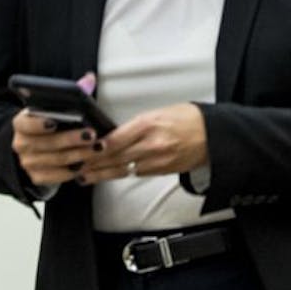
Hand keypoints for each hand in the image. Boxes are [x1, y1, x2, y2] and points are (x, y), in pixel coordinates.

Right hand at [11, 109, 101, 188]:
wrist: (44, 145)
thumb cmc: (55, 122)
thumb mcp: (53, 110)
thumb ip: (62, 106)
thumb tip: (81, 98)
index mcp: (21, 123)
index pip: (25, 124)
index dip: (39, 124)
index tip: (55, 122)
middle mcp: (20, 144)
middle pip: (47, 143)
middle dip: (71, 139)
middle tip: (92, 135)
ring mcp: (27, 162)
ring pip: (56, 160)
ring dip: (80, 154)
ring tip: (98, 148)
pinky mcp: (36, 177)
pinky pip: (57, 176)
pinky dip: (74, 170)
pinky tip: (88, 163)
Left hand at [79, 103, 207, 183]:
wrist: (214, 134)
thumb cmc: (189, 118)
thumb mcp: (160, 112)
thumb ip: (137, 124)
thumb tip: (115, 133)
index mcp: (149, 124)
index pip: (116, 139)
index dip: (97, 148)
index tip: (83, 150)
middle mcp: (152, 144)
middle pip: (116, 157)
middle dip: (93, 164)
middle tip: (76, 167)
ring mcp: (158, 160)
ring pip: (123, 169)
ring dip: (103, 173)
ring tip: (85, 176)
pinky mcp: (163, 170)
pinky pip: (138, 173)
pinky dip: (123, 173)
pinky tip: (110, 175)